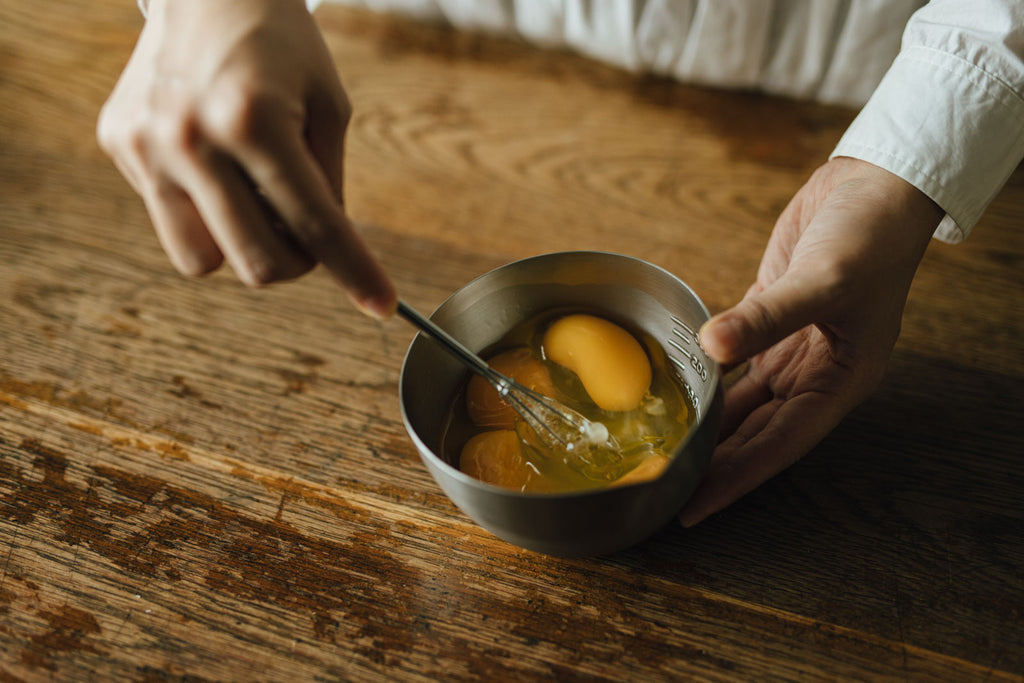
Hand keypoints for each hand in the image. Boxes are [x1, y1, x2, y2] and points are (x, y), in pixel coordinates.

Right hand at [97, 0, 395, 316]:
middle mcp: (189, 138)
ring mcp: (144, 144)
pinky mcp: (117, 143)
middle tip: (306, 224)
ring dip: (241, 243)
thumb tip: (327, 255)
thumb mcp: (329, 106)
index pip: (316, 226)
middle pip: (258, 264)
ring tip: (254, 194)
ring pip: (203, 261)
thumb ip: (330, 185)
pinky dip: (203, 208)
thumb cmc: (281, 45)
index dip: (355, 272)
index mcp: (253, 121)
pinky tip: (211, 159)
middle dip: (297, 259)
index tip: (381, 306)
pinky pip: (171, 218)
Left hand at [679, 157, 943, 525]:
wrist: (875, 183)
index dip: (735, 478)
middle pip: (754, 432)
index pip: (778, 444)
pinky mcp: (766, 318)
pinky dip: (703, 376)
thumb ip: (766, 317)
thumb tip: (711, 348)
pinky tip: (674, 393)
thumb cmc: (871, 236)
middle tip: (662, 488)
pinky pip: (728, 359)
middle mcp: (813, 373)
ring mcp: (788, 347)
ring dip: (706, 426)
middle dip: (713, 463)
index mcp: (840, 381)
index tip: (693, 509)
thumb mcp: (825, 281)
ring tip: (662, 453)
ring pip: (740, 401)